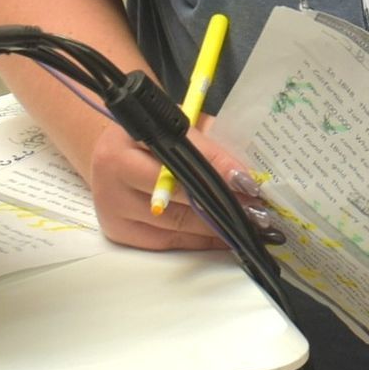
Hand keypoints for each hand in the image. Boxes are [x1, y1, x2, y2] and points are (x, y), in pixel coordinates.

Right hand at [84, 120, 260, 251]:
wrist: (110, 155)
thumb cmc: (151, 138)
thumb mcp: (176, 127)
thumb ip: (205, 144)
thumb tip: (245, 172)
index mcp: (128, 137)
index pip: (182, 154)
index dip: (219, 167)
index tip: (249, 182)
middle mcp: (113, 172)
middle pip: (178, 193)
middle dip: (223, 201)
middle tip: (257, 209)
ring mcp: (112, 206)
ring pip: (175, 222)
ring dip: (216, 226)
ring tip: (249, 224)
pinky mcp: (117, 231)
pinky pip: (165, 241)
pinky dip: (198, 241)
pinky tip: (223, 237)